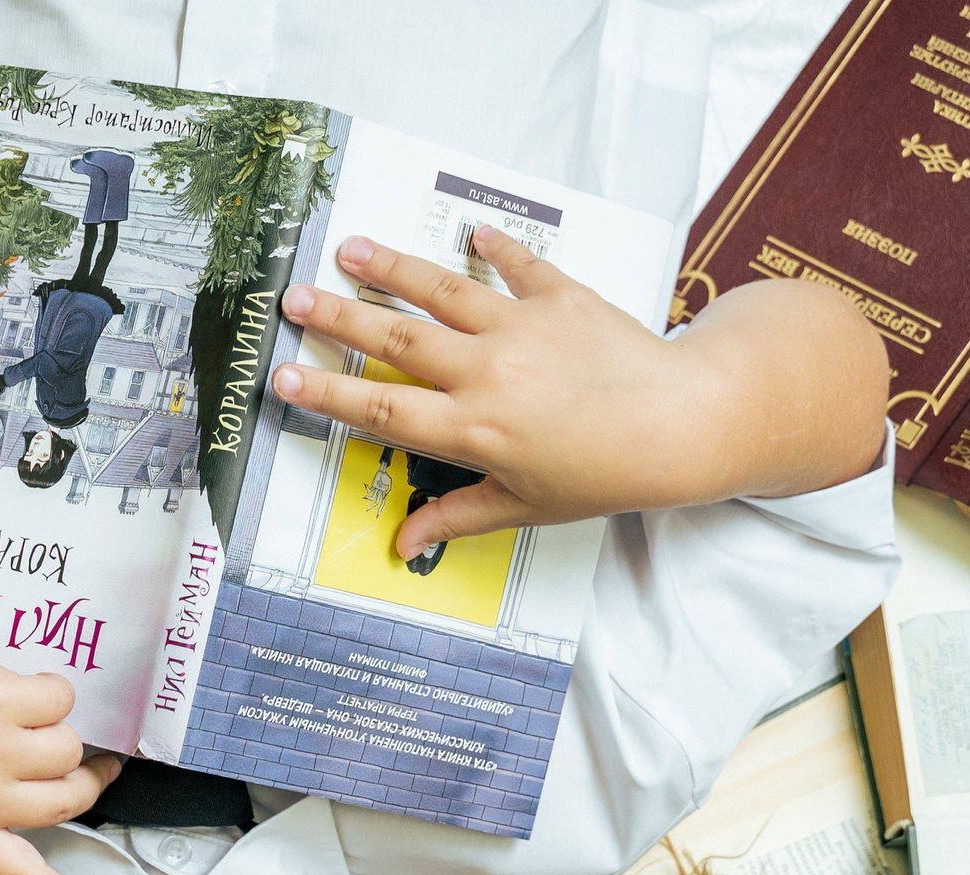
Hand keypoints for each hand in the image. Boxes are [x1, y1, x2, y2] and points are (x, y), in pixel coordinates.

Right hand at [271, 230, 887, 559]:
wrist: (685, 424)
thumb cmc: (605, 475)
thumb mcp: (525, 507)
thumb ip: (457, 515)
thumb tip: (406, 545)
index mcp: (473, 429)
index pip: (382, 410)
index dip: (329, 394)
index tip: (285, 377)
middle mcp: (488, 373)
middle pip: (396, 339)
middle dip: (339, 317)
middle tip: (293, 298)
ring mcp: (523, 330)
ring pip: (442, 291)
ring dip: (393, 267)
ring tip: (350, 248)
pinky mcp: (562, 298)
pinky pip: (519, 266)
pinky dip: (495, 248)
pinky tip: (472, 233)